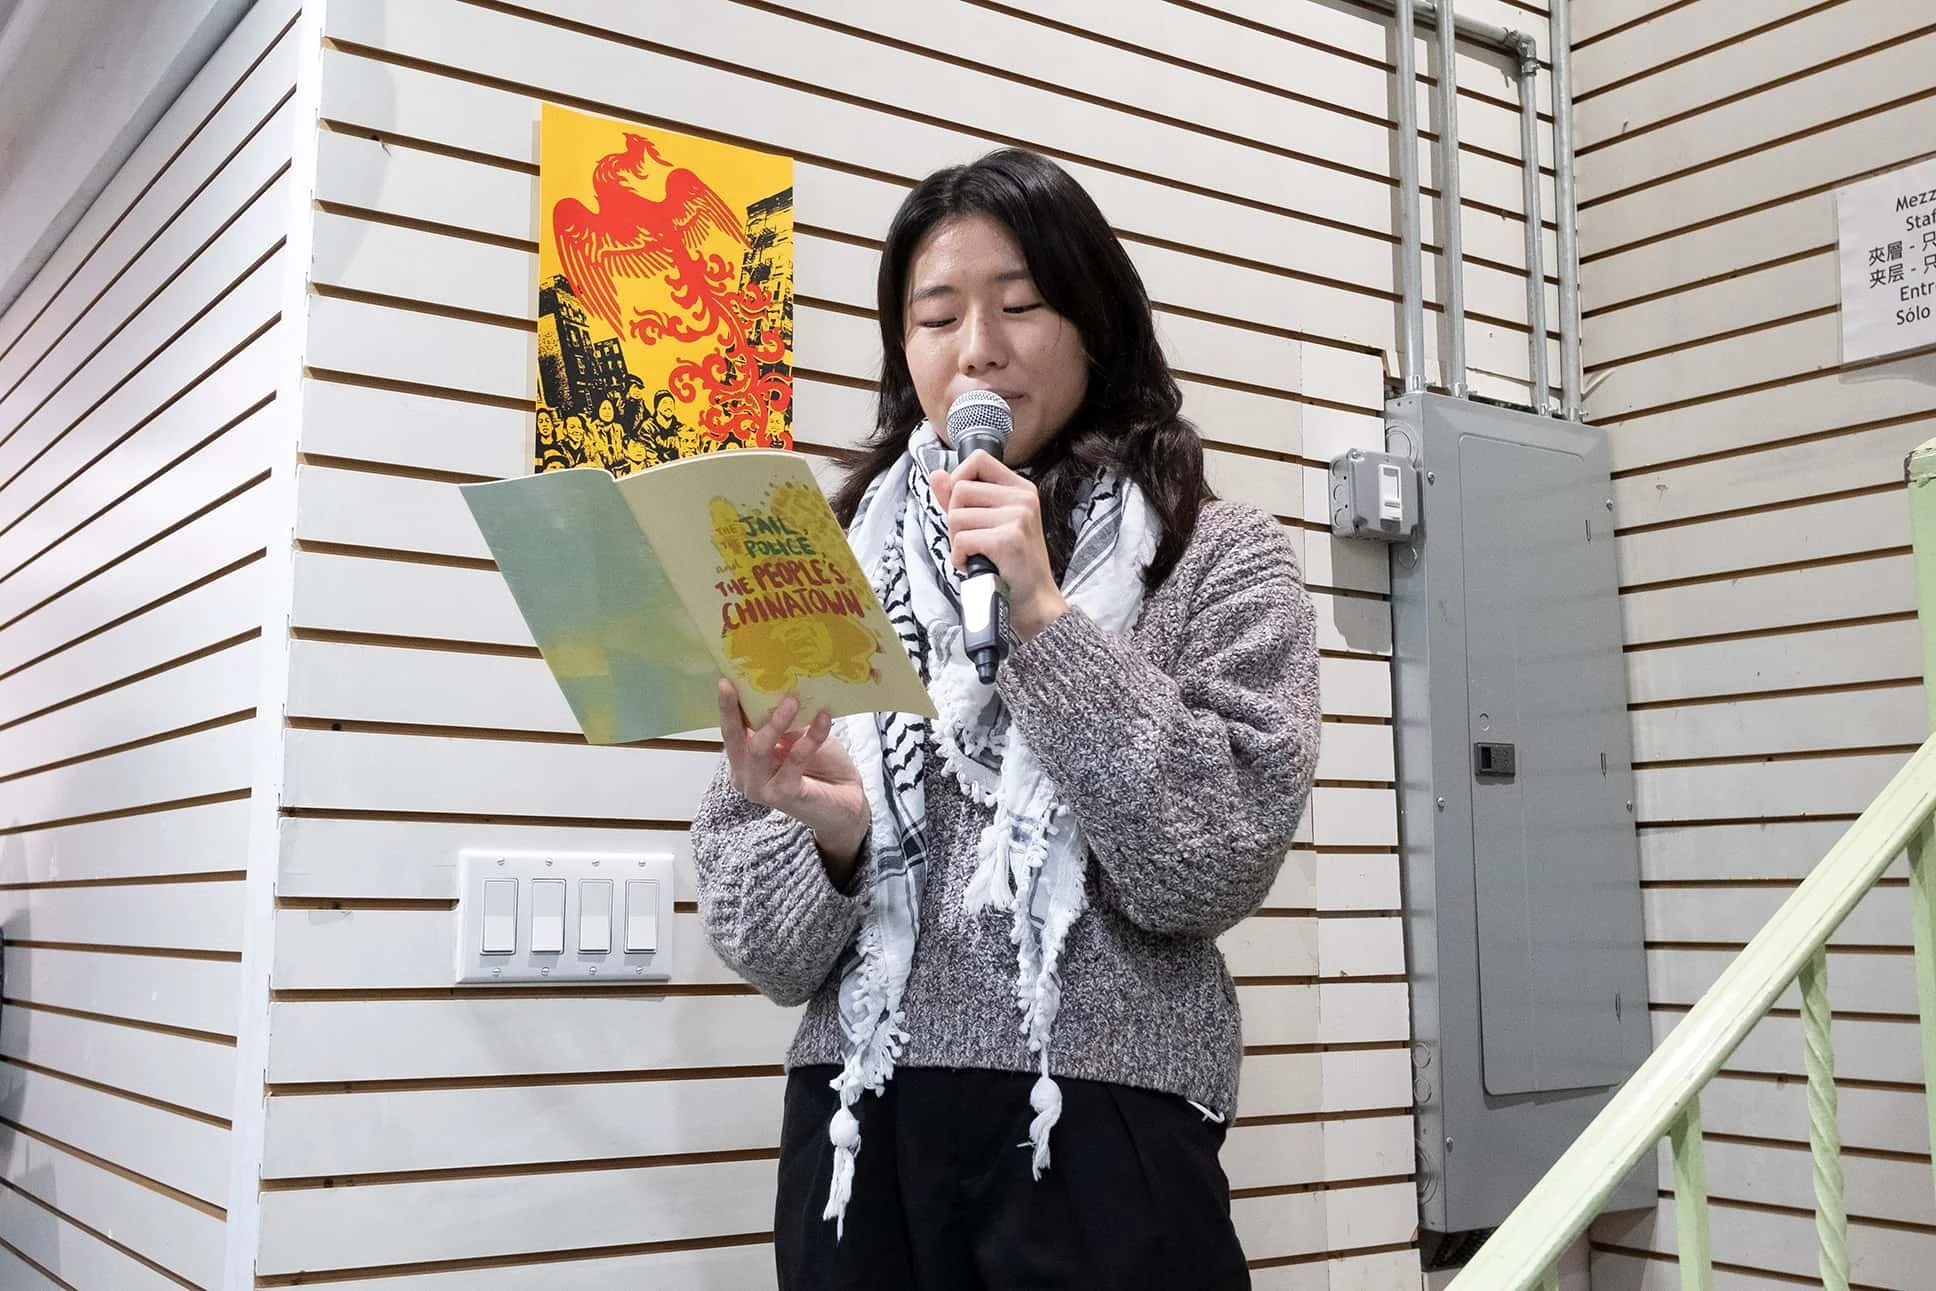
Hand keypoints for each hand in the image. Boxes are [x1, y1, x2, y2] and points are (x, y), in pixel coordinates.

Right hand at [717, 681, 869, 886]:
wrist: (847, 799)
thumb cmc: (821, 765)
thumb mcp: (797, 738)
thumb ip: (784, 724)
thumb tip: (778, 691)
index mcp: (744, 761)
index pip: (731, 732)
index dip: (727, 708)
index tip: (725, 681)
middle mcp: (746, 777)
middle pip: (734, 741)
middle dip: (731, 711)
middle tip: (735, 685)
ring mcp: (762, 789)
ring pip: (758, 750)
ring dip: (775, 723)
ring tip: (792, 701)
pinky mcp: (784, 795)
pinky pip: (794, 760)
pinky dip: (810, 737)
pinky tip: (823, 719)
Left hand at [930, 452, 1068, 641]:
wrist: (1033, 600)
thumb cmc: (1011, 564)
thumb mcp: (989, 523)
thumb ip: (961, 498)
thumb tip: (937, 475)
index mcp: (1020, 488)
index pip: (978, 459)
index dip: (959, 478)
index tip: (961, 505)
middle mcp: (1022, 498)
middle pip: (960, 490)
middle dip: (955, 519)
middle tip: (972, 540)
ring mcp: (1017, 517)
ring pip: (956, 517)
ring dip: (957, 541)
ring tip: (977, 554)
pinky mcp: (1008, 539)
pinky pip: (961, 540)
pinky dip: (959, 558)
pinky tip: (974, 565)